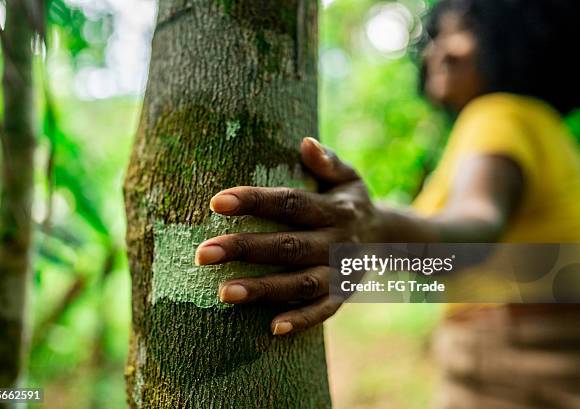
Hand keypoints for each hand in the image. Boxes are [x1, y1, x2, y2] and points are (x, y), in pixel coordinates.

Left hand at [195, 137, 382, 334]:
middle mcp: (338, 241)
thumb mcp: (348, 176)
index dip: (256, 202)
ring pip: (301, 282)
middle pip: (289, 245)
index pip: (291, 203)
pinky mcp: (343, 295)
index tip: (217, 202)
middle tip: (203, 253)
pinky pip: (323, 310)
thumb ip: (328, 161)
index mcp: (336, 208)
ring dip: (264, 288)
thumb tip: (305, 143)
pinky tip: (271, 328)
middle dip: (246, 249)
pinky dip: (301, 320)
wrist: (386, 237)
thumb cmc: (349, 201)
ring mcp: (342, 272)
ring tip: (223, 293)